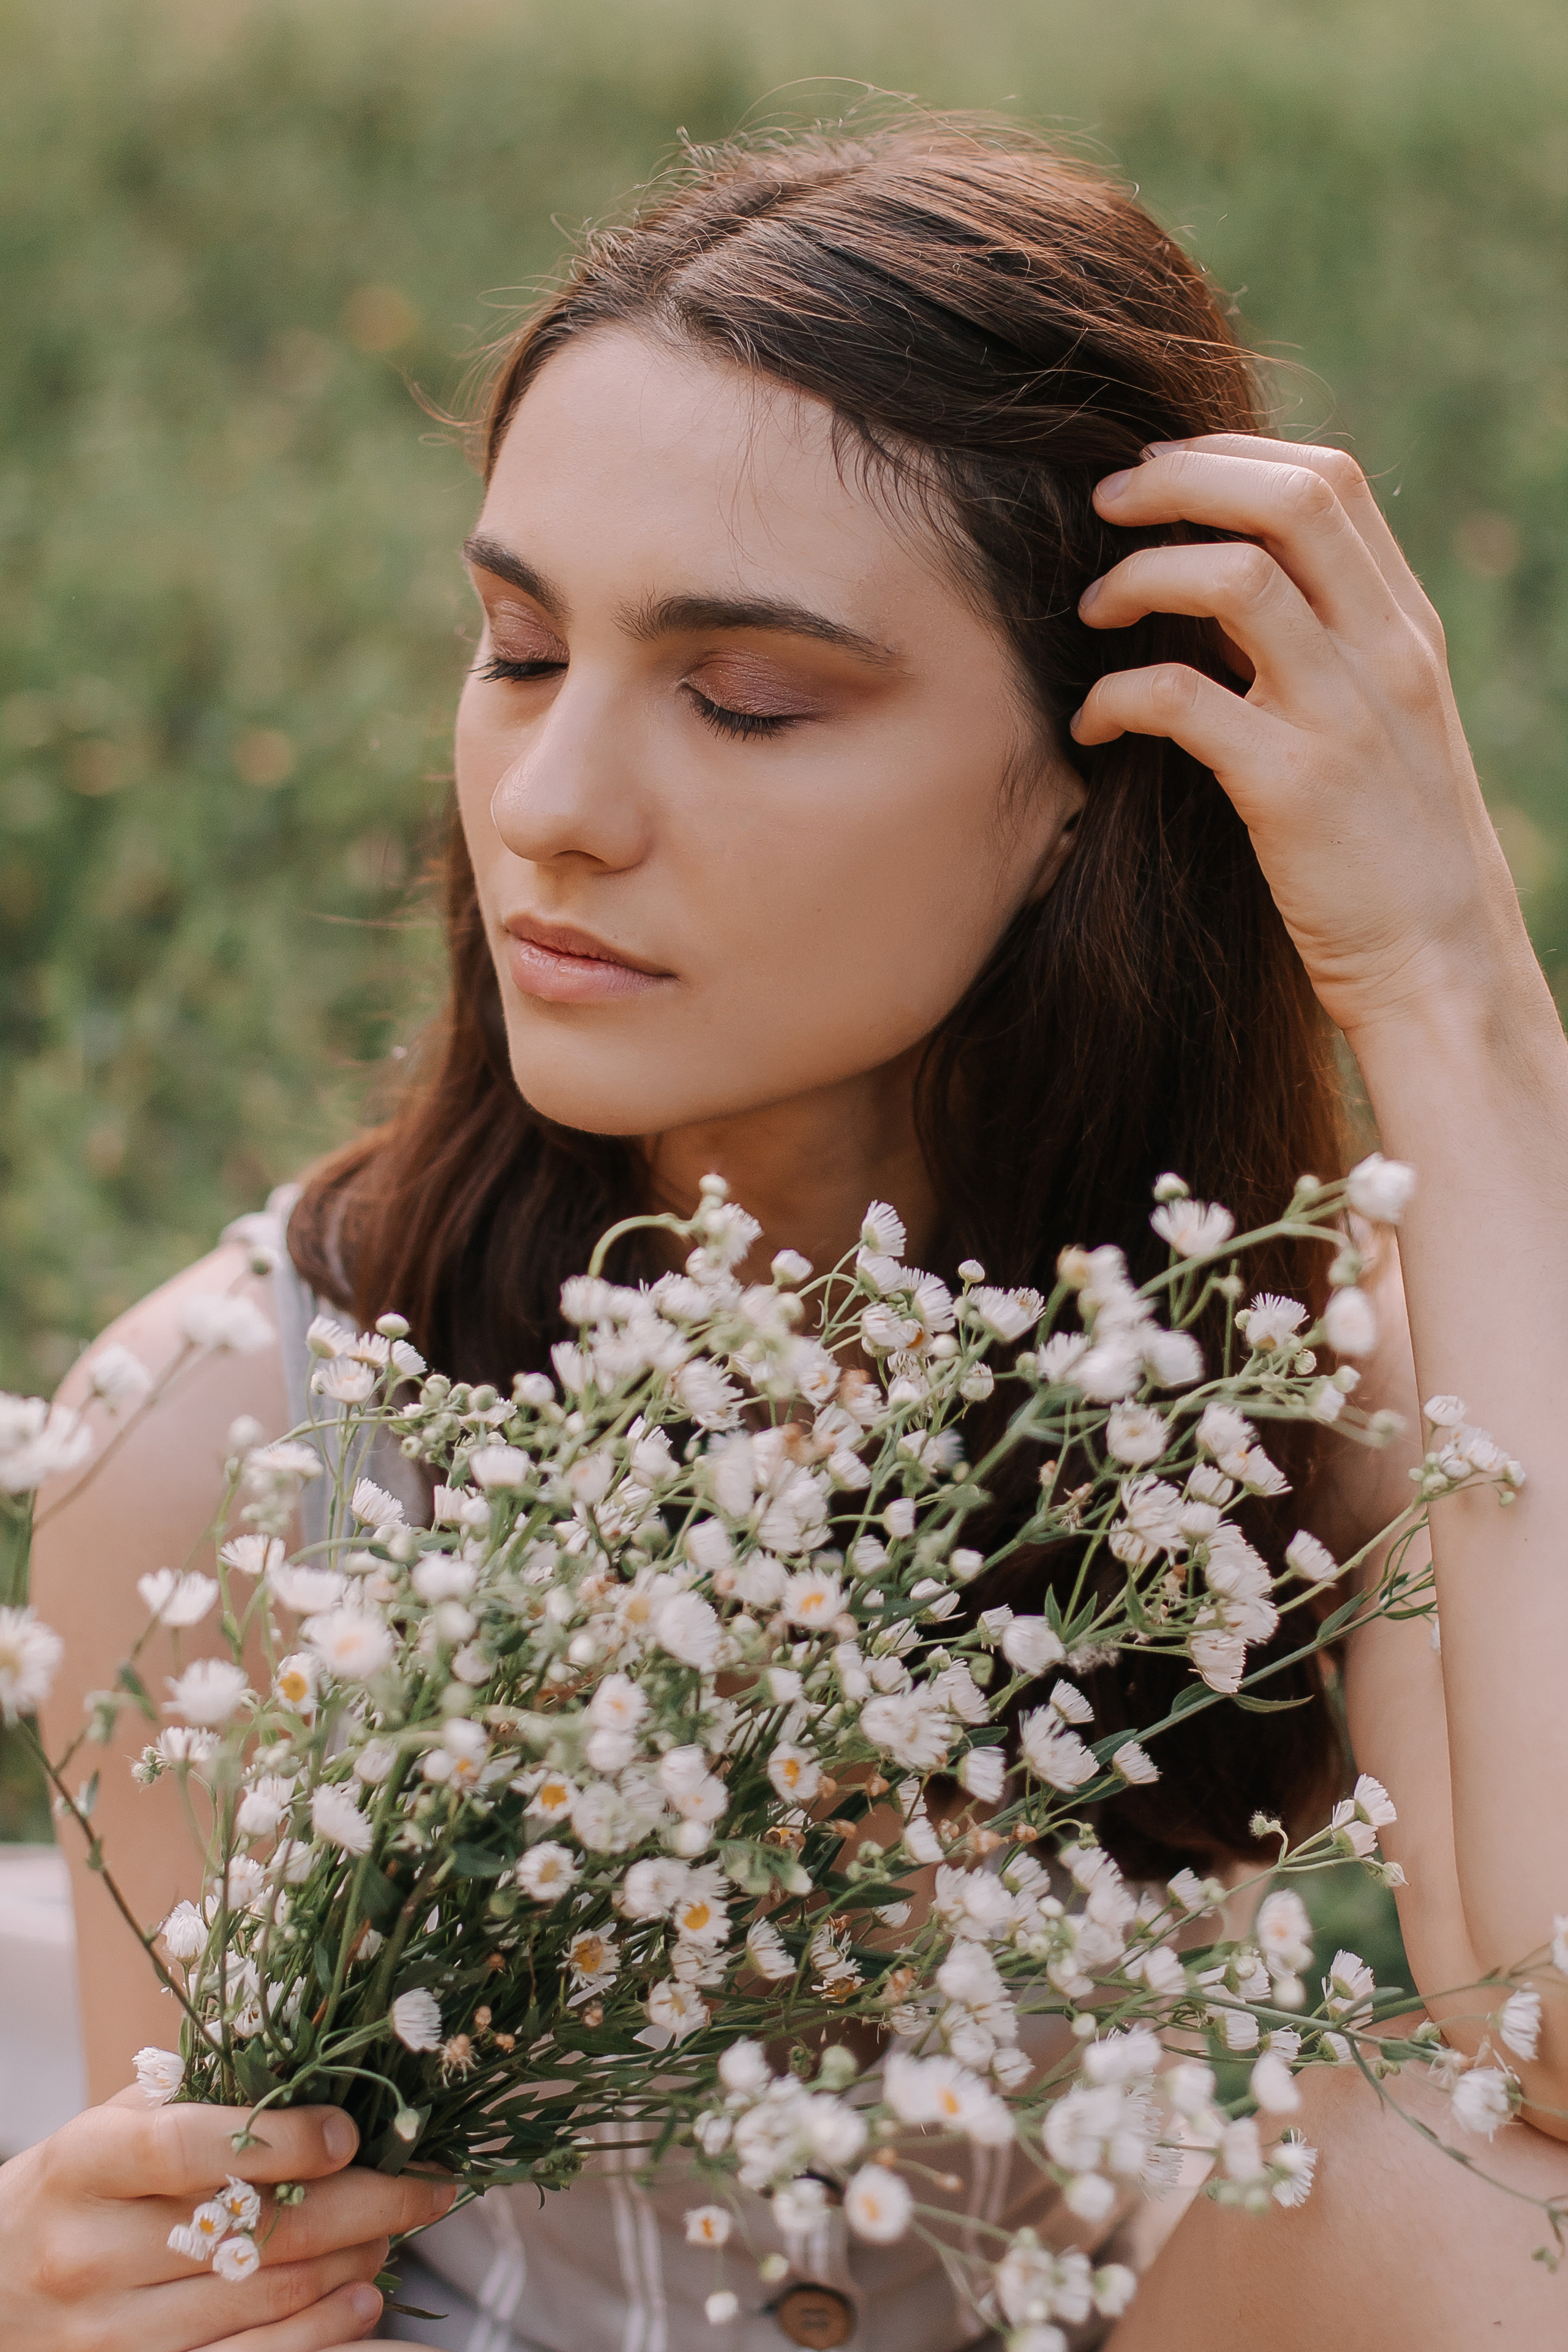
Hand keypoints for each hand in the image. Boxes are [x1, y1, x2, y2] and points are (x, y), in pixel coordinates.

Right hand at [0, 2088, 455, 2350]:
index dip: (278, 2139)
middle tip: (423, 2184)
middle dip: (361, 2203)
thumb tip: (310, 2062)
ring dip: (351, 2263)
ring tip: (397, 2230)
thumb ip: (193, 2100)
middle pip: (248, 2230)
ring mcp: (108, 2337)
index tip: (350, 2130)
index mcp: (82, 2166)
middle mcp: (89, 2254)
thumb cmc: (68, 2196)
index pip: (187, 2148)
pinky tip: (361, 2305)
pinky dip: (318, 2338)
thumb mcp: (107, 2131)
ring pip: (261, 2299)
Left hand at [1070, 435, 1524, 1041]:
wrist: (1440, 966)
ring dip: (1140, 575)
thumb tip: (1229, 590)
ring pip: (1233, 579)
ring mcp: (1341, 717)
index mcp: (1405, 629)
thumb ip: (1325, 650)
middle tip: (1103, 504)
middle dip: (1178, 478)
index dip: (1230, 454)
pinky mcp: (1290, 789)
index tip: (1158, 471)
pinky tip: (1093, 726)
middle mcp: (1384, 654)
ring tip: (1091, 610)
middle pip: (1289, 499)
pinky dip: (1116, 696)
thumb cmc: (1390, 853)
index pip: (1329, 481)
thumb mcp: (1379, 726)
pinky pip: (1180, 699)